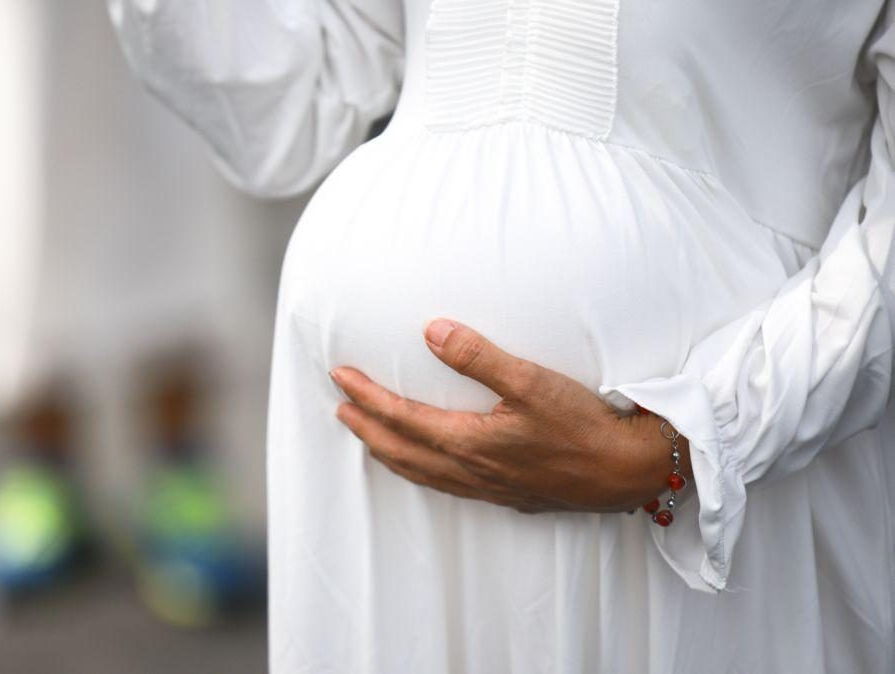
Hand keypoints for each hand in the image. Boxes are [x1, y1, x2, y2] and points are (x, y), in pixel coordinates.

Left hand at [331, 319, 692, 513]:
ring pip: (419, 473)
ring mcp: (485, 488)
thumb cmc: (582, 426)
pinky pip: (443, 486)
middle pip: (400, 451)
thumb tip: (432, 331)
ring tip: (368, 437)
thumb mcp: (531, 382)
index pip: (401, 417)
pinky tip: (425, 465)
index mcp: (468, 443)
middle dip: (366, 428)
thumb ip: (478, 357)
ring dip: (387, 452)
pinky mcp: (504, 495)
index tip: (340, 377)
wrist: (625, 472)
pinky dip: (418, 472)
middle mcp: (469, 471)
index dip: (366, 397)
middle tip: (340, 408)